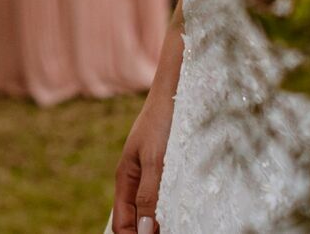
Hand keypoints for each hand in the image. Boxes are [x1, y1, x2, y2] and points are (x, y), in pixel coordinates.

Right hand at [112, 77, 173, 233]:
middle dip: (146, 233)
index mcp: (126, 178)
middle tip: (173, 233)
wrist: (178, 89)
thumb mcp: (155, 160)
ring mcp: (154, 174)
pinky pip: (167, 198)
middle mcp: (138, 180)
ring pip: (153, 210)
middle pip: (136, 220)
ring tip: (180, 227)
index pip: (122, 222)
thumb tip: (144, 233)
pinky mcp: (170, 169)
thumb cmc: (164, 121)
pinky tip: (188, 215)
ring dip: (162, 224)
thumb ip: (149, 195)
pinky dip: (173, 211)